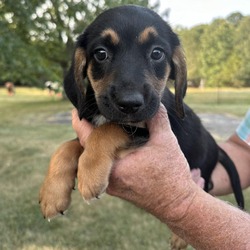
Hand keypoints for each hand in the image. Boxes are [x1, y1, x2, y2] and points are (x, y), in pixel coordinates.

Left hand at [72, 105, 195, 221]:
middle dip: (89, 130)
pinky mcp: (114, 186)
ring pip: (94, 158)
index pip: (87, 141)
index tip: (77, 109)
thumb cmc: (172, 176)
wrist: (177, 204)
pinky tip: (112, 142)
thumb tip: (153, 102)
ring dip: (96, 141)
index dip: (80, 123)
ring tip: (101, 124)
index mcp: (115, 166)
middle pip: (87, 149)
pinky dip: (103, 152)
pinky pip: (101, 165)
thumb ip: (157, 118)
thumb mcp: (166, 142)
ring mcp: (109, 184)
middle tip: (92, 113)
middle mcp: (106, 178)